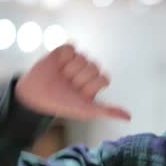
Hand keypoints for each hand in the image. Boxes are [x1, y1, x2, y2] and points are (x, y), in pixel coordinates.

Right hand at [15, 44, 130, 120]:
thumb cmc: (61, 104)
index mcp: (94, 83)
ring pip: (83, 57)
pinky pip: (71, 48)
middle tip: (68, 85)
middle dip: (79, 78)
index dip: (91, 85)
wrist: (36, 97)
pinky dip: (63, 57)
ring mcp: (75, 60)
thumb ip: (107, 111)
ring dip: (70, 69)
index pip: (103, 78)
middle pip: (93, 67)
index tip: (80, 93)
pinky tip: (56, 66)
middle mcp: (87, 70)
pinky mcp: (63, 52)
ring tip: (61, 77)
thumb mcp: (87, 111)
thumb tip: (128, 117)